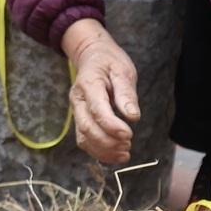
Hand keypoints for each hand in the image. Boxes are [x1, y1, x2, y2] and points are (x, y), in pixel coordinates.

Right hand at [63, 19, 138, 163]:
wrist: (92, 56)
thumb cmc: (109, 62)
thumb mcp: (122, 70)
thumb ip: (126, 93)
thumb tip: (133, 117)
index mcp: (88, 84)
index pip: (97, 110)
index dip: (112, 126)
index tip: (129, 135)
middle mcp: (78, 100)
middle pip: (87, 128)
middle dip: (108, 142)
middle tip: (128, 145)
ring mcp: (76, 111)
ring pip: (84, 138)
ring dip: (103, 151)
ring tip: (125, 154)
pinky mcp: (80, 119)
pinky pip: (85, 140)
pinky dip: (99, 152)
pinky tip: (116, 155)